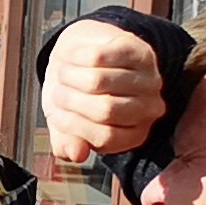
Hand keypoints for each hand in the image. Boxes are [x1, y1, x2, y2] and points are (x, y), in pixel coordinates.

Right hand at [42, 17, 167, 165]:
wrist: (81, 58)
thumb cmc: (75, 95)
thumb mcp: (67, 124)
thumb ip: (68, 143)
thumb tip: (76, 154)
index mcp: (135, 133)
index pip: (105, 137)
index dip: (74, 127)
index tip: (56, 116)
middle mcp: (149, 108)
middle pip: (105, 109)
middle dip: (69, 100)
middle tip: (56, 93)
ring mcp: (148, 78)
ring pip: (99, 81)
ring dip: (69, 76)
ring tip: (60, 73)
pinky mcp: (138, 50)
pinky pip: (99, 57)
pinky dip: (75, 57)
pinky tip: (70, 58)